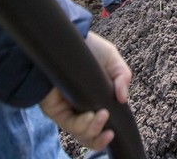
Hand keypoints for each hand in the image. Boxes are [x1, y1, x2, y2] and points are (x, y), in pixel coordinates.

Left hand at [39, 32, 131, 149]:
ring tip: (102, 116)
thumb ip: (123, 76)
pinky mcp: (53, 108)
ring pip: (79, 133)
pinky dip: (82, 124)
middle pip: (88, 136)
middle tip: (109, 132)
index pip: (98, 127)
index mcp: (93, 102)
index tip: (113, 133)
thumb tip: (123, 98)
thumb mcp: (112, 60)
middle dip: (99, 139)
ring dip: (93, 130)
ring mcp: (66, 109)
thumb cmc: (89, 48)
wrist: (69, 37)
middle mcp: (79, 109)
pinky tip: (91, 115)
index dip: (105, 135)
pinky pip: (68, 124)